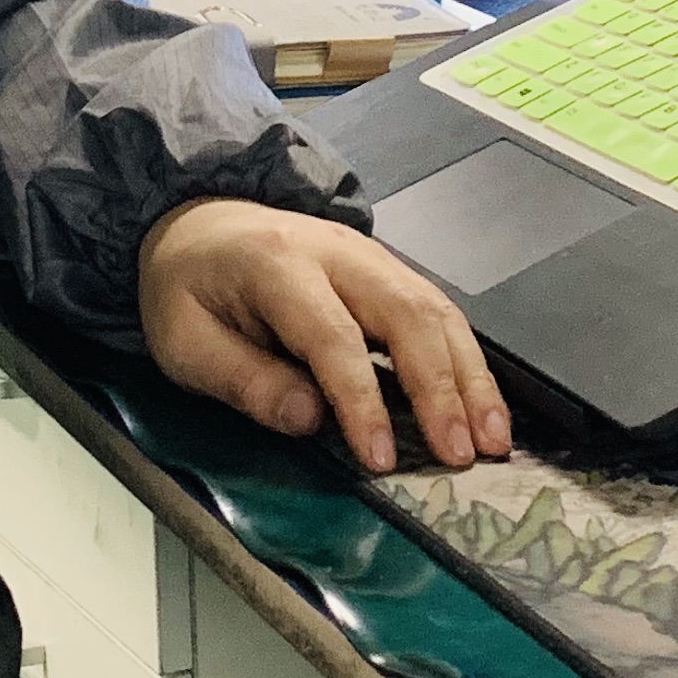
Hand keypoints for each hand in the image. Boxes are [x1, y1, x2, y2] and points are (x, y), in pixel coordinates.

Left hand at [135, 200, 510, 473]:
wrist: (199, 219)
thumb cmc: (187, 288)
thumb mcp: (184, 341)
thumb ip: (243, 380)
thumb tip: (310, 420)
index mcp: (276, 265)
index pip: (333, 337)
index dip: (361, 400)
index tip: (381, 458)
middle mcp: (336, 252)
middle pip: (406, 313)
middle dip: (440, 388)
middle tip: (462, 453)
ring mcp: (370, 255)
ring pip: (435, 310)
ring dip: (471, 376)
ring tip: (493, 438)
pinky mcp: (388, 270)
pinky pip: (437, 312)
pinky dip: (466, 361)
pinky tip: (482, 406)